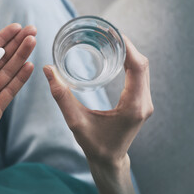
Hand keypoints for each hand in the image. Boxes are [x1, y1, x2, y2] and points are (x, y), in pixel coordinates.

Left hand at [0, 23, 36, 171]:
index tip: (16, 27)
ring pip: (8, 72)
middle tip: (32, 30)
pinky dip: (20, 80)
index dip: (1, 39)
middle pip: (1, 59)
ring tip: (33, 42)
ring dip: (21, 58)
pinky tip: (29, 67)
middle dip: (16, 44)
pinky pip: (10, 92)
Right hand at [43, 35, 152, 164]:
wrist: (109, 160)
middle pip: (142, 65)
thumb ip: (61, 95)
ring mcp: (144, 102)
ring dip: (129, 53)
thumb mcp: (75, 121)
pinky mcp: (140, 102)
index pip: (138, 68)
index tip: (113, 33)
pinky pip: (139, 76)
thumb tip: (48, 69)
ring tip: (111, 41)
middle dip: (127, 46)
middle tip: (108, 33)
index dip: (128, 47)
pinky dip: (129, 63)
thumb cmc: (94, 145)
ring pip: (142, 69)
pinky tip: (116, 57)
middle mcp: (144, 103)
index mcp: (133, 106)